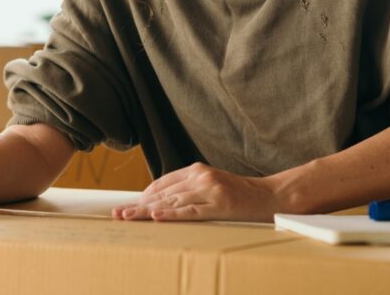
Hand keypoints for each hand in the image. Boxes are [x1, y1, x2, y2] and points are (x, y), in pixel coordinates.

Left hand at [112, 162, 278, 221]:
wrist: (270, 196)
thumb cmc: (239, 193)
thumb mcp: (211, 184)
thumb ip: (189, 188)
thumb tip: (161, 201)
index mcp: (197, 170)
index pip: (163, 183)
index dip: (144, 196)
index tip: (129, 205)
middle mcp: (201, 176)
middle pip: (164, 193)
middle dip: (140, 205)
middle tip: (119, 214)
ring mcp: (210, 190)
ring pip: (173, 202)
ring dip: (148, 212)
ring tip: (129, 218)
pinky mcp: (220, 205)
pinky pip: (191, 211)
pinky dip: (172, 215)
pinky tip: (157, 217)